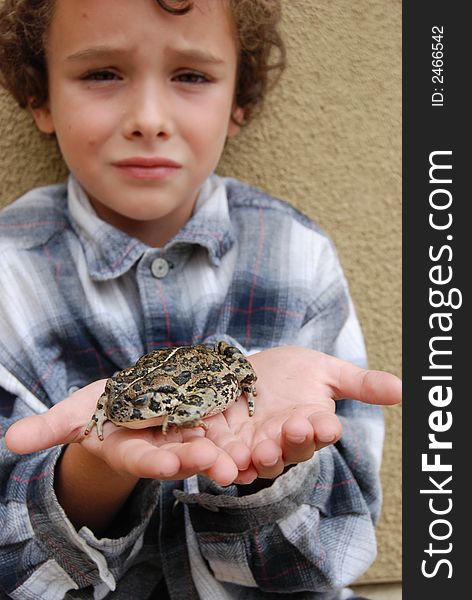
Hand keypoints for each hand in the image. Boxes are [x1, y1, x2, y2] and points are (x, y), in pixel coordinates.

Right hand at [5, 380, 239, 485]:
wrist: (134, 403)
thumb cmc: (101, 409)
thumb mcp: (77, 413)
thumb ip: (51, 426)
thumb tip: (10, 441)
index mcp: (134, 449)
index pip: (142, 460)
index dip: (152, 462)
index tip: (167, 463)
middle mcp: (165, 447)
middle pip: (182, 454)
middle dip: (197, 459)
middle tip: (216, 463)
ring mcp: (189, 433)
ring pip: (210, 443)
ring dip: (226, 451)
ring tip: (243, 457)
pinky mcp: (210, 417)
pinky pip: (228, 421)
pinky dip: (243, 425)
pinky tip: (261, 423)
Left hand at [202, 346, 401, 483]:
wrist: (244, 371)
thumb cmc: (290, 372)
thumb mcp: (325, 370)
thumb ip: (359, 382)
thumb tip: (402, 388)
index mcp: (312, 424)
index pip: (322, 431)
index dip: (323, 429)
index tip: (326, 424)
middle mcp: (286, 442)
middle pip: (293, 450)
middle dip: (293, 443)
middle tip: (293, 431)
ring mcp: (256, 447)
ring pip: (261, 462)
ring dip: (261, 460)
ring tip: (258, 452)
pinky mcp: (226, 447)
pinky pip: (227, 462)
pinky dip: (226, 464)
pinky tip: (224, 462)